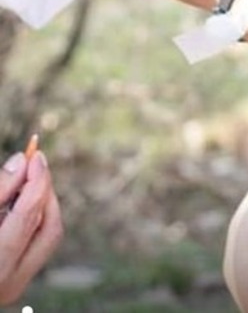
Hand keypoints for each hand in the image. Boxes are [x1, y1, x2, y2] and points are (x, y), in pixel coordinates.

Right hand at [0, 152, 63, 304]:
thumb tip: (21, 162)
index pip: (25, 217)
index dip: (35, 182)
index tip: (35, 155)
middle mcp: (5, 282)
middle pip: (48, 229)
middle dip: (45, 192)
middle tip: (37, 163)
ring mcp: (13, 287)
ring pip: (49, 237)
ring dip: (44, 204)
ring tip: (29, 179)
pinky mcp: (15, 282)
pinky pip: (39, 245)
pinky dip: (37, 219)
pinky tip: (24, 199)